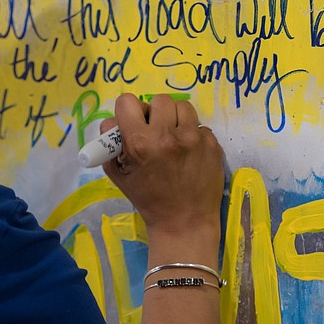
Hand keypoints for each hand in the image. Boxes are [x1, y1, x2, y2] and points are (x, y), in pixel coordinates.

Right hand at [100, 93, 223, 237]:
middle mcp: (167, 136)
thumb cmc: (148, 199)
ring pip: (183, 107)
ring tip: (175, 137)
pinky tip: (190, 153)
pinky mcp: (212, 144)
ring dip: (176, 119)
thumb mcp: (118, 174)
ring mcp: (194, 139)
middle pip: (159, 100)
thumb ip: (111, 144)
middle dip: (155, 113)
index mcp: (140, 142)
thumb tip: (114, 121)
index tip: (134, 122)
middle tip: (156, 130)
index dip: (128, 110)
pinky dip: (194, 136)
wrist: (184, 223)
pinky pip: (200, 126)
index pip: (128, 101)